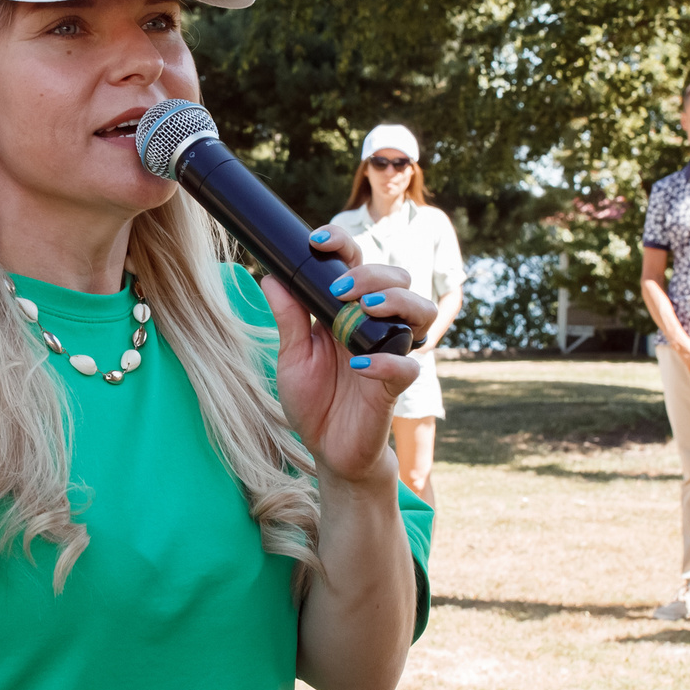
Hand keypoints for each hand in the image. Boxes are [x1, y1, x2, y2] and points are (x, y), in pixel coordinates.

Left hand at [269, 230, 435, 483]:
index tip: (317, 241)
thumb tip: (270, 276)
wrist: (327, 449)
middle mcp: (374, 325)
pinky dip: (387, 362)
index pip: (355, 264)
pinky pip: (407, 366)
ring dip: (395, 302)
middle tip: (340, 289)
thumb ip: (288, 319)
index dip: (342, 244)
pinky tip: (360, 366)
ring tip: (363, 309)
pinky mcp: (396, 385)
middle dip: (371, 274)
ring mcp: (390, 352)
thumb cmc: (313, 401)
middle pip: (396, 278)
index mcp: (347, 311)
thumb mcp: (292, 357)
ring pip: (419, 310)